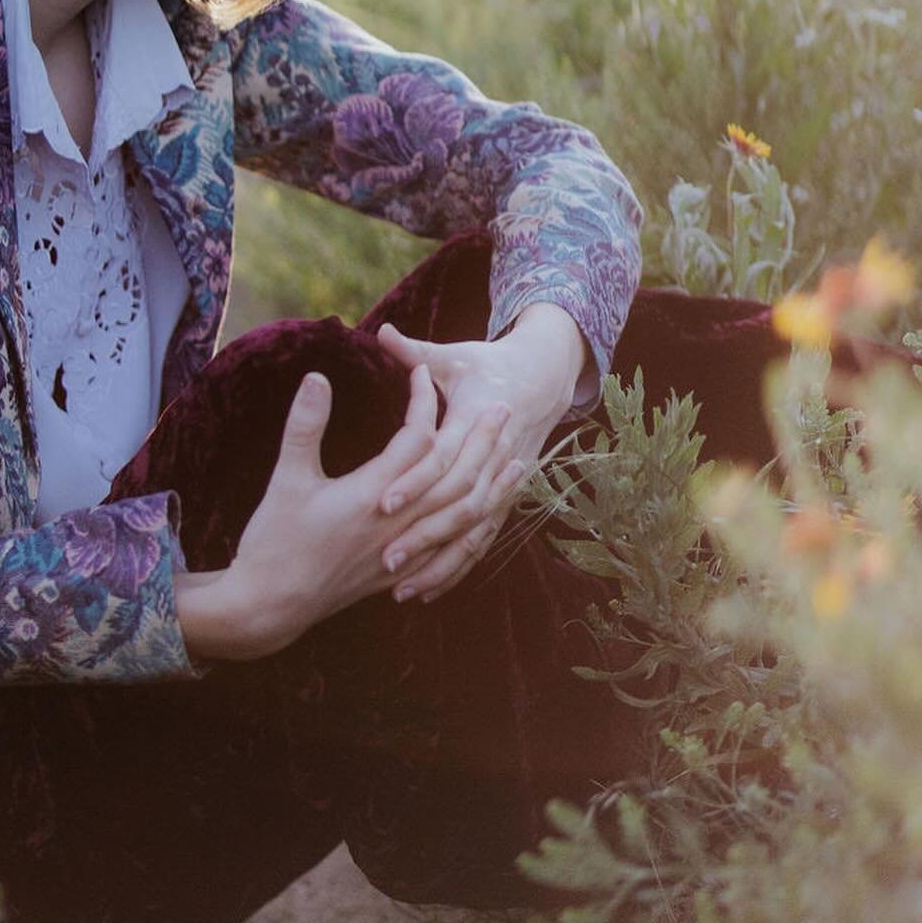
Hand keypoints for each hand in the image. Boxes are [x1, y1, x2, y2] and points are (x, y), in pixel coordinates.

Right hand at [220, 359, 512, 657]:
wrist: (272, 604)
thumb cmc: (276, 539)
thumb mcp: (287, 477)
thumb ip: (305, 424)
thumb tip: (318, 376)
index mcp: (372, 495)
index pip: (415, 440)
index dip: (423, 401)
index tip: (423, 372)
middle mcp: (399, 524)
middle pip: (454, 476)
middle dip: (481, 440)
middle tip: (502, 407)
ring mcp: (405, 553)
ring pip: (463, 516)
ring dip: (492, 485)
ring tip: (517, 461)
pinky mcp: (402, 573)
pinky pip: (454, 550)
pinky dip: (477, 528)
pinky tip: (488, 518)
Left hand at [371, 313, 585, 602]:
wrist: (542, 379)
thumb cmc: (486, 365)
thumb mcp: (452, 355)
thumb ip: (415, 350)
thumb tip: (381, 331)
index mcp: (474, 422)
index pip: (441, 457)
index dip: (412, 480)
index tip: (381, 503)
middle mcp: (491, 458)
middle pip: (455, 505)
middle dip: (422, 535)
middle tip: (384, 560)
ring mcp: (501, 482)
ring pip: (471, 532)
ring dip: (439, 562)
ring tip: (401, 589)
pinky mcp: (504, 499)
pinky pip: (481, 541)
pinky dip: (457, 567)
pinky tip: (428, 591)